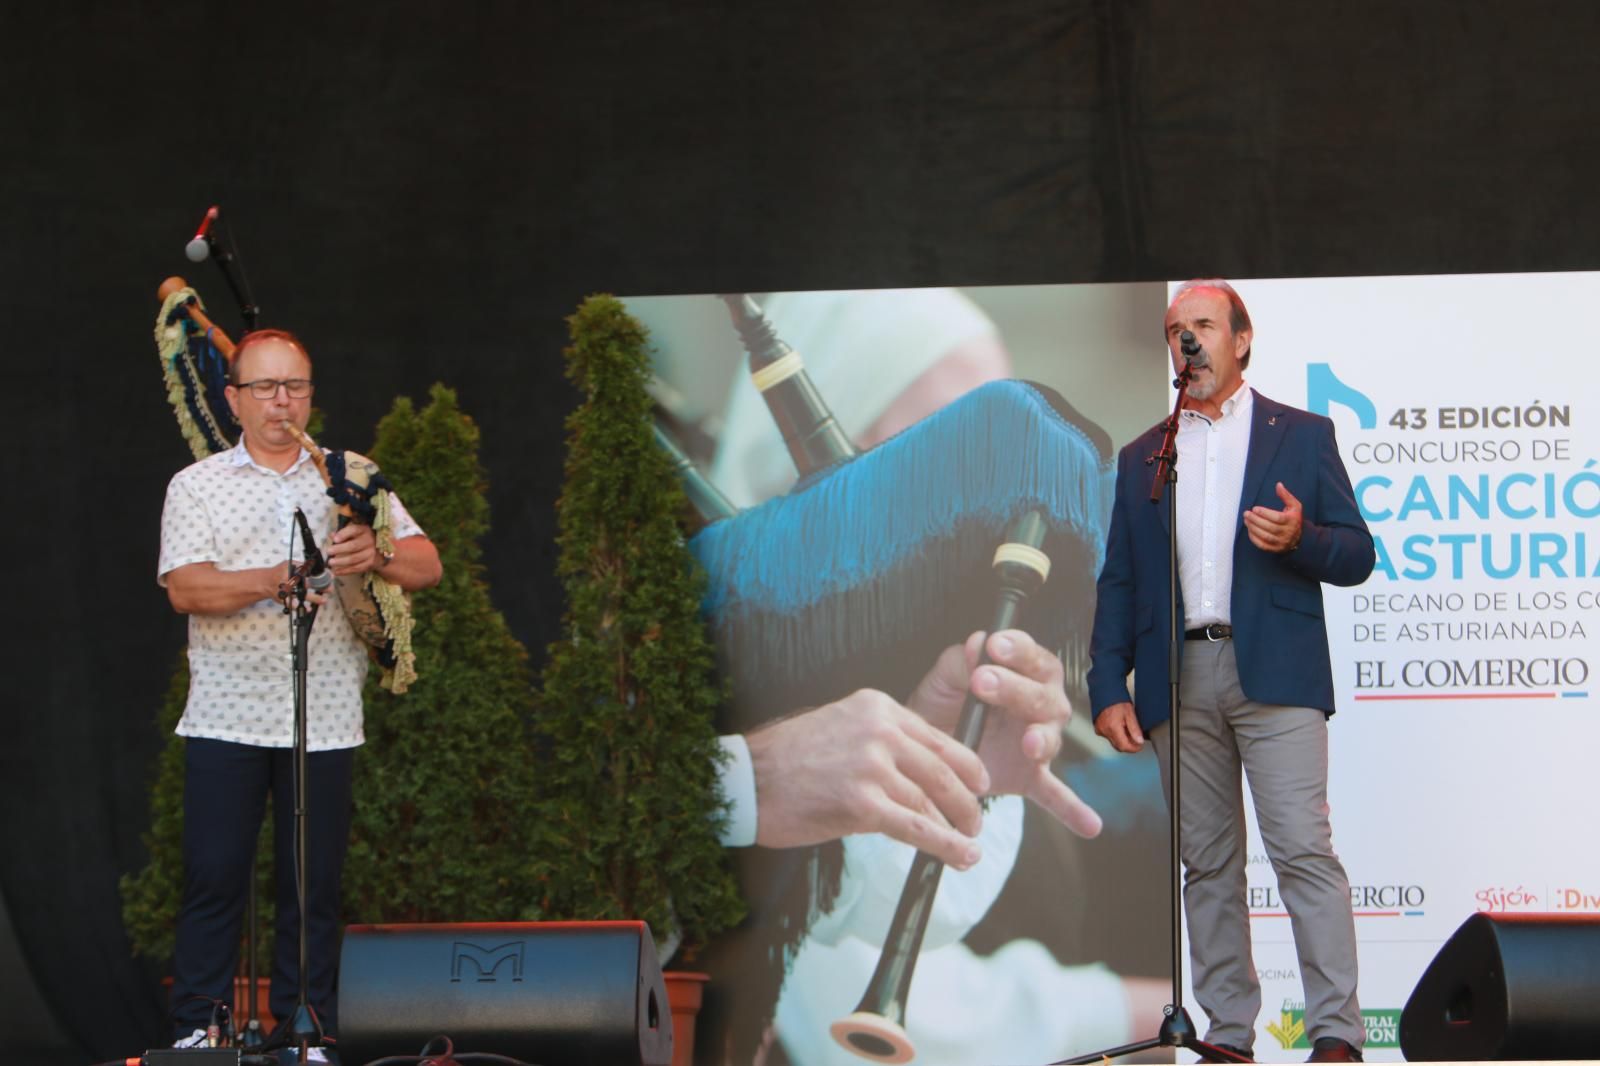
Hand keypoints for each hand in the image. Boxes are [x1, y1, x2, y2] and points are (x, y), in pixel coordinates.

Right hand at [276, 563, 328, 609]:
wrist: (265, 582)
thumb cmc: (279, 573)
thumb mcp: (289, 564)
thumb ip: (302, 565)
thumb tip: (318, 567)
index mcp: (291, 570)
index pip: (308, 571)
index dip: (319, 574)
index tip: (329, 577)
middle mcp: (288, 580)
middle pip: (306, 583)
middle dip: (320, 586)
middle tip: (330, 588)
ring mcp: (286, 591)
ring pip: (301, 595)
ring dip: (314, 598)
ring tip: (323, 600)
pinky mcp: (283, 599)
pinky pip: (293, 605)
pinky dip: (300, 607)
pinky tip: (308, 609)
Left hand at [327, 522, 379, 574]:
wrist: (380, 552)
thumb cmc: (362, 540)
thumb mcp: (355, 533)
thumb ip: (343, 533)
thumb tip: (332, 536)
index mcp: (364, 530)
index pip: (354, 530)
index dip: (344, 534)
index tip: (335, 539)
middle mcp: (369, 541)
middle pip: (353, 546)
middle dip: (339, 549)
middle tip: (329, 552)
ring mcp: (371, 553)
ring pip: (354, 559)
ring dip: (340, 562)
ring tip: (330, 562)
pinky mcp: (370, 564)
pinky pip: (356, 568)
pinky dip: (345, 571)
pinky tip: (336, 571)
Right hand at [746, 690, 990, 868]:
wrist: (745, 781)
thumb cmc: (787, 761)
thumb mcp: (840, 728)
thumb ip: (881, 742)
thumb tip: (920, 771)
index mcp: (876, 706)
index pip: (937, 736)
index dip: (966, 765)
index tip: (979, 784)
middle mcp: (879, 729)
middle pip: (943, 768)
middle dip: (968, 800)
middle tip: (977, 820)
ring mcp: (871, 765)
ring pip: (932, 800)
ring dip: (958, 827)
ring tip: (970, 845)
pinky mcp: (861, 803)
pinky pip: (916, 827)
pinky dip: (945, 845)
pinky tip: (960, 856)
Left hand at [908, 631, 1101, 838]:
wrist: (925, 750)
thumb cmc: (942, 705)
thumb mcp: (944, 679)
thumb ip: (961, 660)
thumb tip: (979, 643)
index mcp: (1022, 672)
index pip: (1029, 656)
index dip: (1016, 650)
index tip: (994, 646)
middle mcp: (1039, 705)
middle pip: (1041, 694)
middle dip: (1014, 688)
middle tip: (982, 682)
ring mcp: (1037, 743)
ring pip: (1049, 736)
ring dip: (1042, 738)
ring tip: (1029, 743)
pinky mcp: (1030, 777)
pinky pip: (1055, 794)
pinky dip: (1072, 809)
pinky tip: (1089, 826)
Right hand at [1094, 701, 1144, 753]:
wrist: (1105, 692)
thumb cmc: (1117, 700)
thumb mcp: (1130, 714)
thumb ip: (1135, 729)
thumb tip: (1139, 741)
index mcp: (1113, 728)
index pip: (1124, 746)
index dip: (1133, 748)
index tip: (1139, 746)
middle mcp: (1104, 731)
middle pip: (1118, 746)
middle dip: (1128, 745)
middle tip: (1136, 738)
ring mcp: (1100, 730)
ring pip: (1114, 742)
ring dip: (1122, 739)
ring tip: (1127, 728)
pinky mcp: (1098, 729)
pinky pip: (1108, 737)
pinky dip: (1115, 735)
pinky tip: (1119, 727)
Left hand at [1243, 481, 1302, 552]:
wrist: (1299, 538)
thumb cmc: (1294, 519)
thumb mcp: (1295, 506)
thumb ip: (1286, 495)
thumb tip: (1278, 485)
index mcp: (1292, 521)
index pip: (1277, 518)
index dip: (1265, 513)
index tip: (1255, 508)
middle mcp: (1287, 533)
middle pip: (1270, 528)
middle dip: (1256, 520)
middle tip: (1246, 513)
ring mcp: (1281, 542)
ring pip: (1265, 537)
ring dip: (1253, 528)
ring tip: (1246, 520)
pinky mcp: (1275, 549)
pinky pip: (1262, 545)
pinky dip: (1254, 538)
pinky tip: (1249, 530)